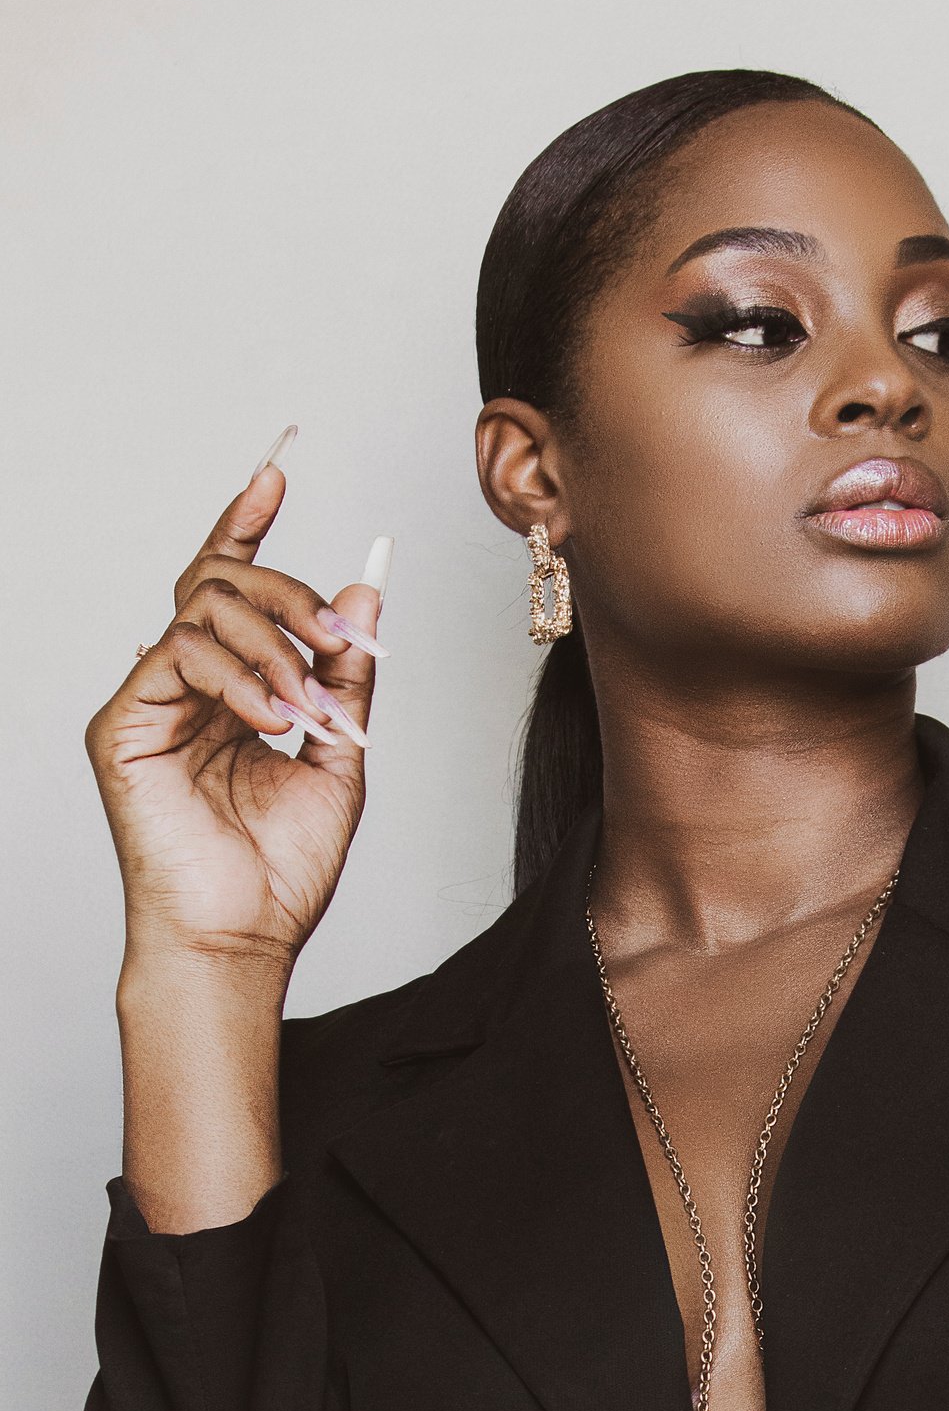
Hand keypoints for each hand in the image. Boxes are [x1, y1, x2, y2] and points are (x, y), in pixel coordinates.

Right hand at [86, 446, 381, 971]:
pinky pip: (176, 655)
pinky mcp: (122, 725)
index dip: (248, 526)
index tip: (275, 474)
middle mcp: (186, 686)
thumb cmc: (282, 866)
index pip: (230, 587)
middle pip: (220, 583)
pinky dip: (236, 677)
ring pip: (201, 608)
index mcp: (233, 689)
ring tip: (309, 707)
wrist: (245, 936)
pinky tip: (272, 719)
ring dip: (273, 646)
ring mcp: (150, 702)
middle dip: (288, 595)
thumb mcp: (342, 755)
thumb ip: (348, 674)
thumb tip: (365, 591)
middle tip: (338, 638)